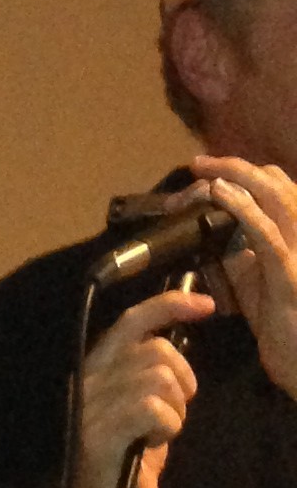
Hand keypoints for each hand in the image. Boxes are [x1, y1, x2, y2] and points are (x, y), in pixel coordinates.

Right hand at [66, 284, 211, 487]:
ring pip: (157, 377)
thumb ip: (150, 383)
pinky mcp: (100, 434)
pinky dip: (167, 426)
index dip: (169, 306)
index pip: (130, 323)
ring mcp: (90, 408)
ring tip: (161, 434)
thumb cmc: (120, 472)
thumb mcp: (140, 417)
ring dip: (175, 407)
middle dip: (183, 379)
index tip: (206, 306)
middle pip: (155, 351)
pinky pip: (151, 407)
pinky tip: (153, 445)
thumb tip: (175, 352)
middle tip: (178, 411)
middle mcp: (87, 383)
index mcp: (94, 374)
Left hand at [190, 154, 296, 401]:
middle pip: (277, 182)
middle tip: (200, 164)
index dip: (244, 175)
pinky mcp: (289, 274)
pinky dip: (243, 209)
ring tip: (206, 170)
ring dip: (237, 177)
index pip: (278, 187)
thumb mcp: (253, 280)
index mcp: (296, 234)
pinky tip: (220, 194)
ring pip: (276, 196)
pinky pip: (266, 233)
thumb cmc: (280, 323)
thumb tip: (208, 230)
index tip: (208, 175)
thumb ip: (238, 252)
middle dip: (236, 168)